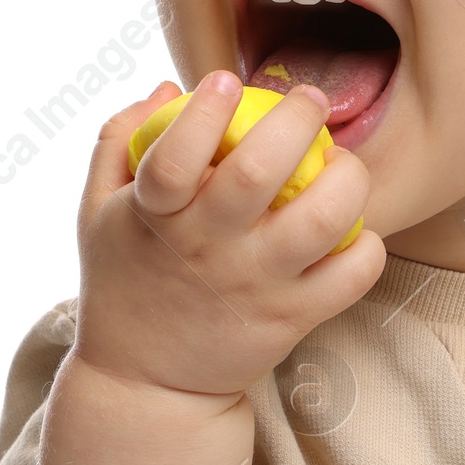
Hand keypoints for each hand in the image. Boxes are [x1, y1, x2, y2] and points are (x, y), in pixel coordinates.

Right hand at [38, 72, 383, 464]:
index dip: (204, 111)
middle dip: (297, 120)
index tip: (226, 81)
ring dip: (346, 177)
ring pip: (322, 219)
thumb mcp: (97, 210)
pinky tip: (353, 227)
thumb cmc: (127, 279)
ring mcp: (255, 285)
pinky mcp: (293, 319)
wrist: (147, 383)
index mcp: (154, 217)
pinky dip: (367, 244)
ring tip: (341, 164)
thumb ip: (121, 140)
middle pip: (260, 172)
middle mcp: (207, 249)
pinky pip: (353, 274)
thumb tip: (171, 87)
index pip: (174, 157)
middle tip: (309, 101)